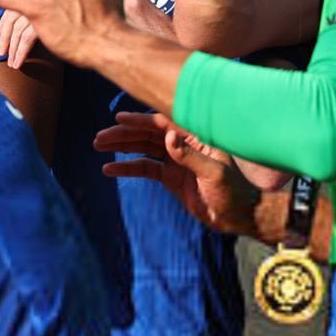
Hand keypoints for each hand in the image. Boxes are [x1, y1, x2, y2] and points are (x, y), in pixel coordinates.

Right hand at [93, 111, 259, 235]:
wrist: (236, 216)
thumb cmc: (232, 192)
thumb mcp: (214, 173)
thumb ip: (190, 156)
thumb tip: (168, 137)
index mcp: (196, 137)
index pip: (163, 123)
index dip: (140, 120)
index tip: (119, 119)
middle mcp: (183, 144)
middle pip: (148, 134)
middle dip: (123, 134)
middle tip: (100, 137)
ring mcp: (175, 160)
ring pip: (143, 148)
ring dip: (121, 147)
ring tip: (98, 145)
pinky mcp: (170, 177)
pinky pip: (145, 168)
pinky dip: (127, 167)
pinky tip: (110, 169)